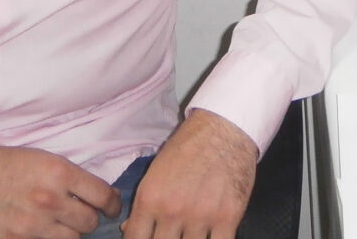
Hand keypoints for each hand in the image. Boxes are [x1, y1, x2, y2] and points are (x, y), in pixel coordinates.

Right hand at [0, 145, 119, 238]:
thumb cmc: (12, 166)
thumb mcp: (47, 160)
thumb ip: (75, 179)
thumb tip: (106, 196)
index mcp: (60, 174)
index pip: (103, 197)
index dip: (112, 204)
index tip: (111, 208)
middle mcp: (49, 200)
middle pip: (89, 222)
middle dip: (87, 218)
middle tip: (78, 214)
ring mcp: (33, 224)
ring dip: (70, 233)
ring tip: (59, 224)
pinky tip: (43, 232)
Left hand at [122, 109, 257, 238]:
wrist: (224, 128)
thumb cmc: (189, 146)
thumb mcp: (156, 172)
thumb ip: (142, 205)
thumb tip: (128, 230)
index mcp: (150, 198)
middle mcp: (172, 210)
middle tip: (173, 233)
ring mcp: (201, 216)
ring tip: (192, 232)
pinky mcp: (228, 217)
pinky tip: (210, 236)